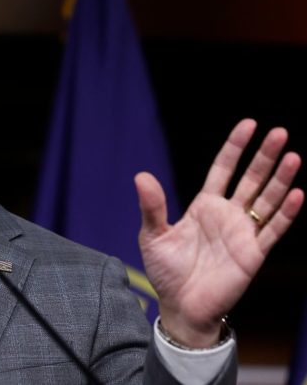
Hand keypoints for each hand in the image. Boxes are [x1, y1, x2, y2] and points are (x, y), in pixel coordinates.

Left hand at [135, 119, 302, 347]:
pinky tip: (296, 194)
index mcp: (204, 206)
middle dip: (264, 156)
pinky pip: (273, 230)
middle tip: (279, 132)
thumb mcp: (153, 236)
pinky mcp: (253, 254)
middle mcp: (227, 215)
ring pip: (267, 200)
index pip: (223, 169)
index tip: (249, 124)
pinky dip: (285, 213)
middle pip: (251, 179)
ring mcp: (243, 233)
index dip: (235, 147)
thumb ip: (152, 207)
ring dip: (281, 179)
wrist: (180, 306)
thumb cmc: (165, 271)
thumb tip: (140, 176)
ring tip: (293, 156)